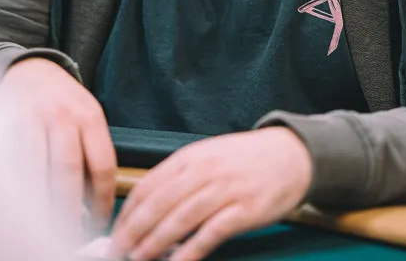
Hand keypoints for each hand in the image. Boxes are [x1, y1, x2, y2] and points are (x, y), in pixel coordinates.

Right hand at [0, 58, 116, 234]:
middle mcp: (62, 116)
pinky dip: (11, 186)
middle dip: (68, 210)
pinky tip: (14, 205)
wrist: (30, 69)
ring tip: (40, 228)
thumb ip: (92, 153)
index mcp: (90, 117)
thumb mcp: (87, 117)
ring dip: (38, 202)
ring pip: (34, 168)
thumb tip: (93, 205)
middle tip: (69, 237)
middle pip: (68, 171)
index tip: (98, 223)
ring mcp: (31, 118)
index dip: (102, 200)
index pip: (102, 165)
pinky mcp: (5, 122)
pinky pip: (8, 160)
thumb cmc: (63, 103)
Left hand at [109, 128, 312, 260]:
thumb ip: (179, 177)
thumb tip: (147, 206)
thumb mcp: (207, 156)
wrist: (291, 155)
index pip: (148, 186)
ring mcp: (225, 190)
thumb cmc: (245, 160)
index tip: (114, 232)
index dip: (127, 212)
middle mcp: (204, 171)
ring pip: (180, 218)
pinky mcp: (244, 210)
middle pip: (159, 204)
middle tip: (117, 251)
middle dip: (133, 230)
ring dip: (155, 242)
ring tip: (138, 258)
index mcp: (190, 157)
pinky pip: (211, 233)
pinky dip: (191, 250)